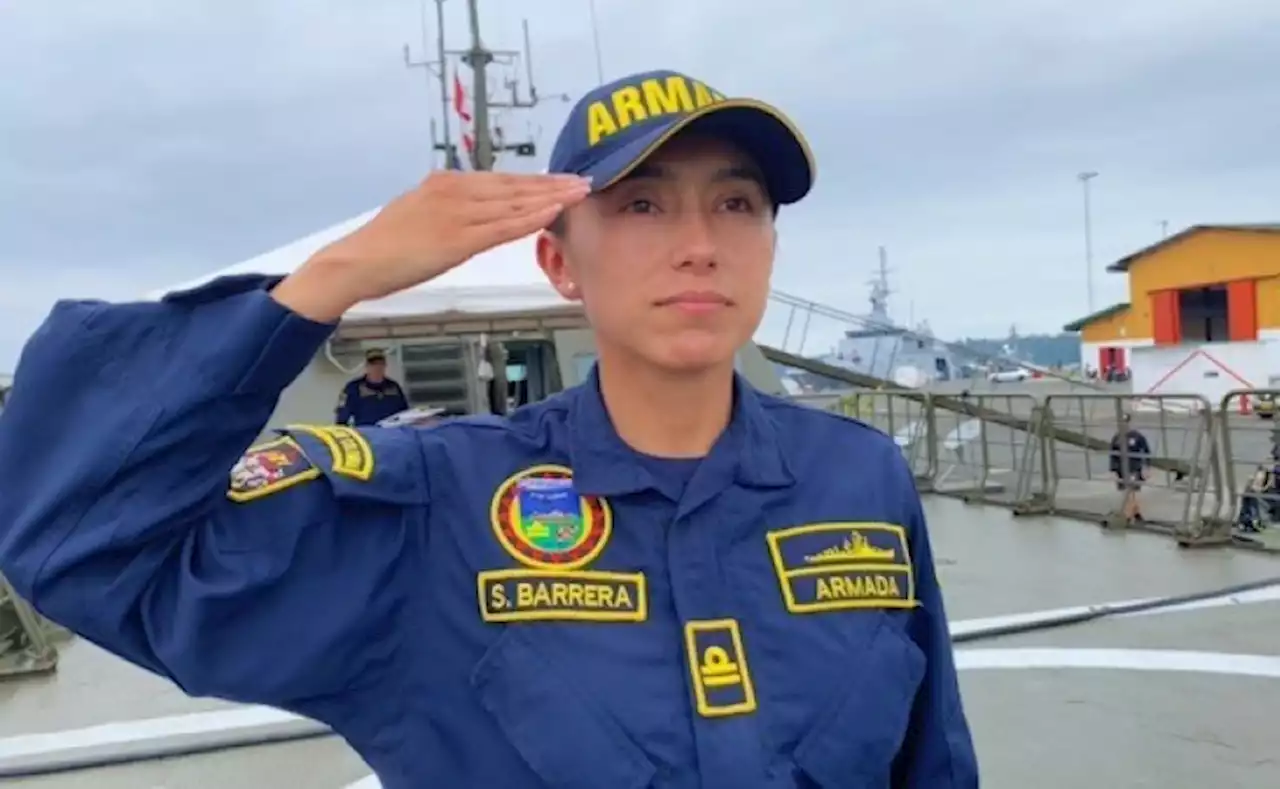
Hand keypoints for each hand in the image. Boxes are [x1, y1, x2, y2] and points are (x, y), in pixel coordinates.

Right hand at [274, 171, 590, 320]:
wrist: (357, 262)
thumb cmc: (384, 248)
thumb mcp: (419, 215)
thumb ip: (448, 209)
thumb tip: (472, 212)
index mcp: (446, 184)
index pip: (500, 179)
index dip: (534, 179)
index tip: (560, 178)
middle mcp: (455, 191)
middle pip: (514, 185)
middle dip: (552, 183)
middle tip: (584, 179)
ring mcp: (457, 213)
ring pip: (515, 202)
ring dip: (551, 197)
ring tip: (580, 193)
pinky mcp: (458, 238)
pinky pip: (504, 226)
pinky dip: (532, 218)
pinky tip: (554, 212)